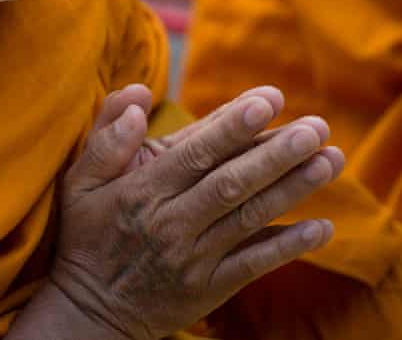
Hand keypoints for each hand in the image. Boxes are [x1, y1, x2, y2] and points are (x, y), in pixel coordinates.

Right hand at [51, 86, 344, 339]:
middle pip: (231, 183)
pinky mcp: (210, 285)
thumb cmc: (88, 236)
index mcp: (141, 191)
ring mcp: (194, 256)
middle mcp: (171, 221)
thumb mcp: (78, 183)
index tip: (269, 100)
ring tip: (330, 160)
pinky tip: (322, 227)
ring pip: (249, 217)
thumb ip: (106, 138)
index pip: (194, 153)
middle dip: (276, 153)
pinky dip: (288, 246)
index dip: (232, 126)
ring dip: (293, 188)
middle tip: (316, 127)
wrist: (91, 309)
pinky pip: (254, 264)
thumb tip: (136, 97)